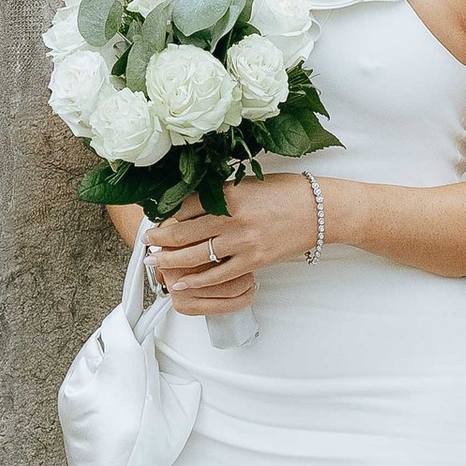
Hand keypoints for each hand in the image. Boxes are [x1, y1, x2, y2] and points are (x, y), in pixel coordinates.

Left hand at [146, 178, 320, 313]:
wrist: (320, 211)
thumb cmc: (286, 193)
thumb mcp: (248, 183)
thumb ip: (220, 193)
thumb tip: (189, 202)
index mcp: (229, 193)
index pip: (186, 205)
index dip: (166, 214)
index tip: (154, 218)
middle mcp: (233, 218)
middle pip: (184, 232)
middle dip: (160, 239)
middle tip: (146, 242)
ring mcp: (243, 242)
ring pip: (196, 255)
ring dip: (170, 260)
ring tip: (154, 262)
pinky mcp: (253, 261)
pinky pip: (217, 275)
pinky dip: (196, 280)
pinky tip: (180, 282)